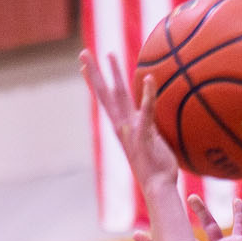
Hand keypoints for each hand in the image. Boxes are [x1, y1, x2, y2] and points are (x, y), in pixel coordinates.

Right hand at [81, 50, 176, 190]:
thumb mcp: (152, 141)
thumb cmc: (157, 168)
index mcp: (122, 127)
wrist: (158, 188)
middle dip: (93, 73)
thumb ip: (149, 126)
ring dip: (114, 75)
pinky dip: (148, 96)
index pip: (106, 100)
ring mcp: (131, 131)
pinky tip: (150, 79)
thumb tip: (151, 117)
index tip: (85, 65)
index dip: (95, 82)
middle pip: (105, 94)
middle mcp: (122, 127)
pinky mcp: (144, 137)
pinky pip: (147, 112)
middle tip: (83, 52)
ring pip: (119, 97)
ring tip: (110, 54)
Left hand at [136, 194, 241, 240]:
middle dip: (178, 223)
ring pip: (211, 226)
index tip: (136, 234)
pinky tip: (236, 200)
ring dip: (202, 211)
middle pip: (188, 236)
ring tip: (192, 198)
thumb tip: (140, 237)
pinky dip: (239, 212)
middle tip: (168, 206)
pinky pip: (239, 225)